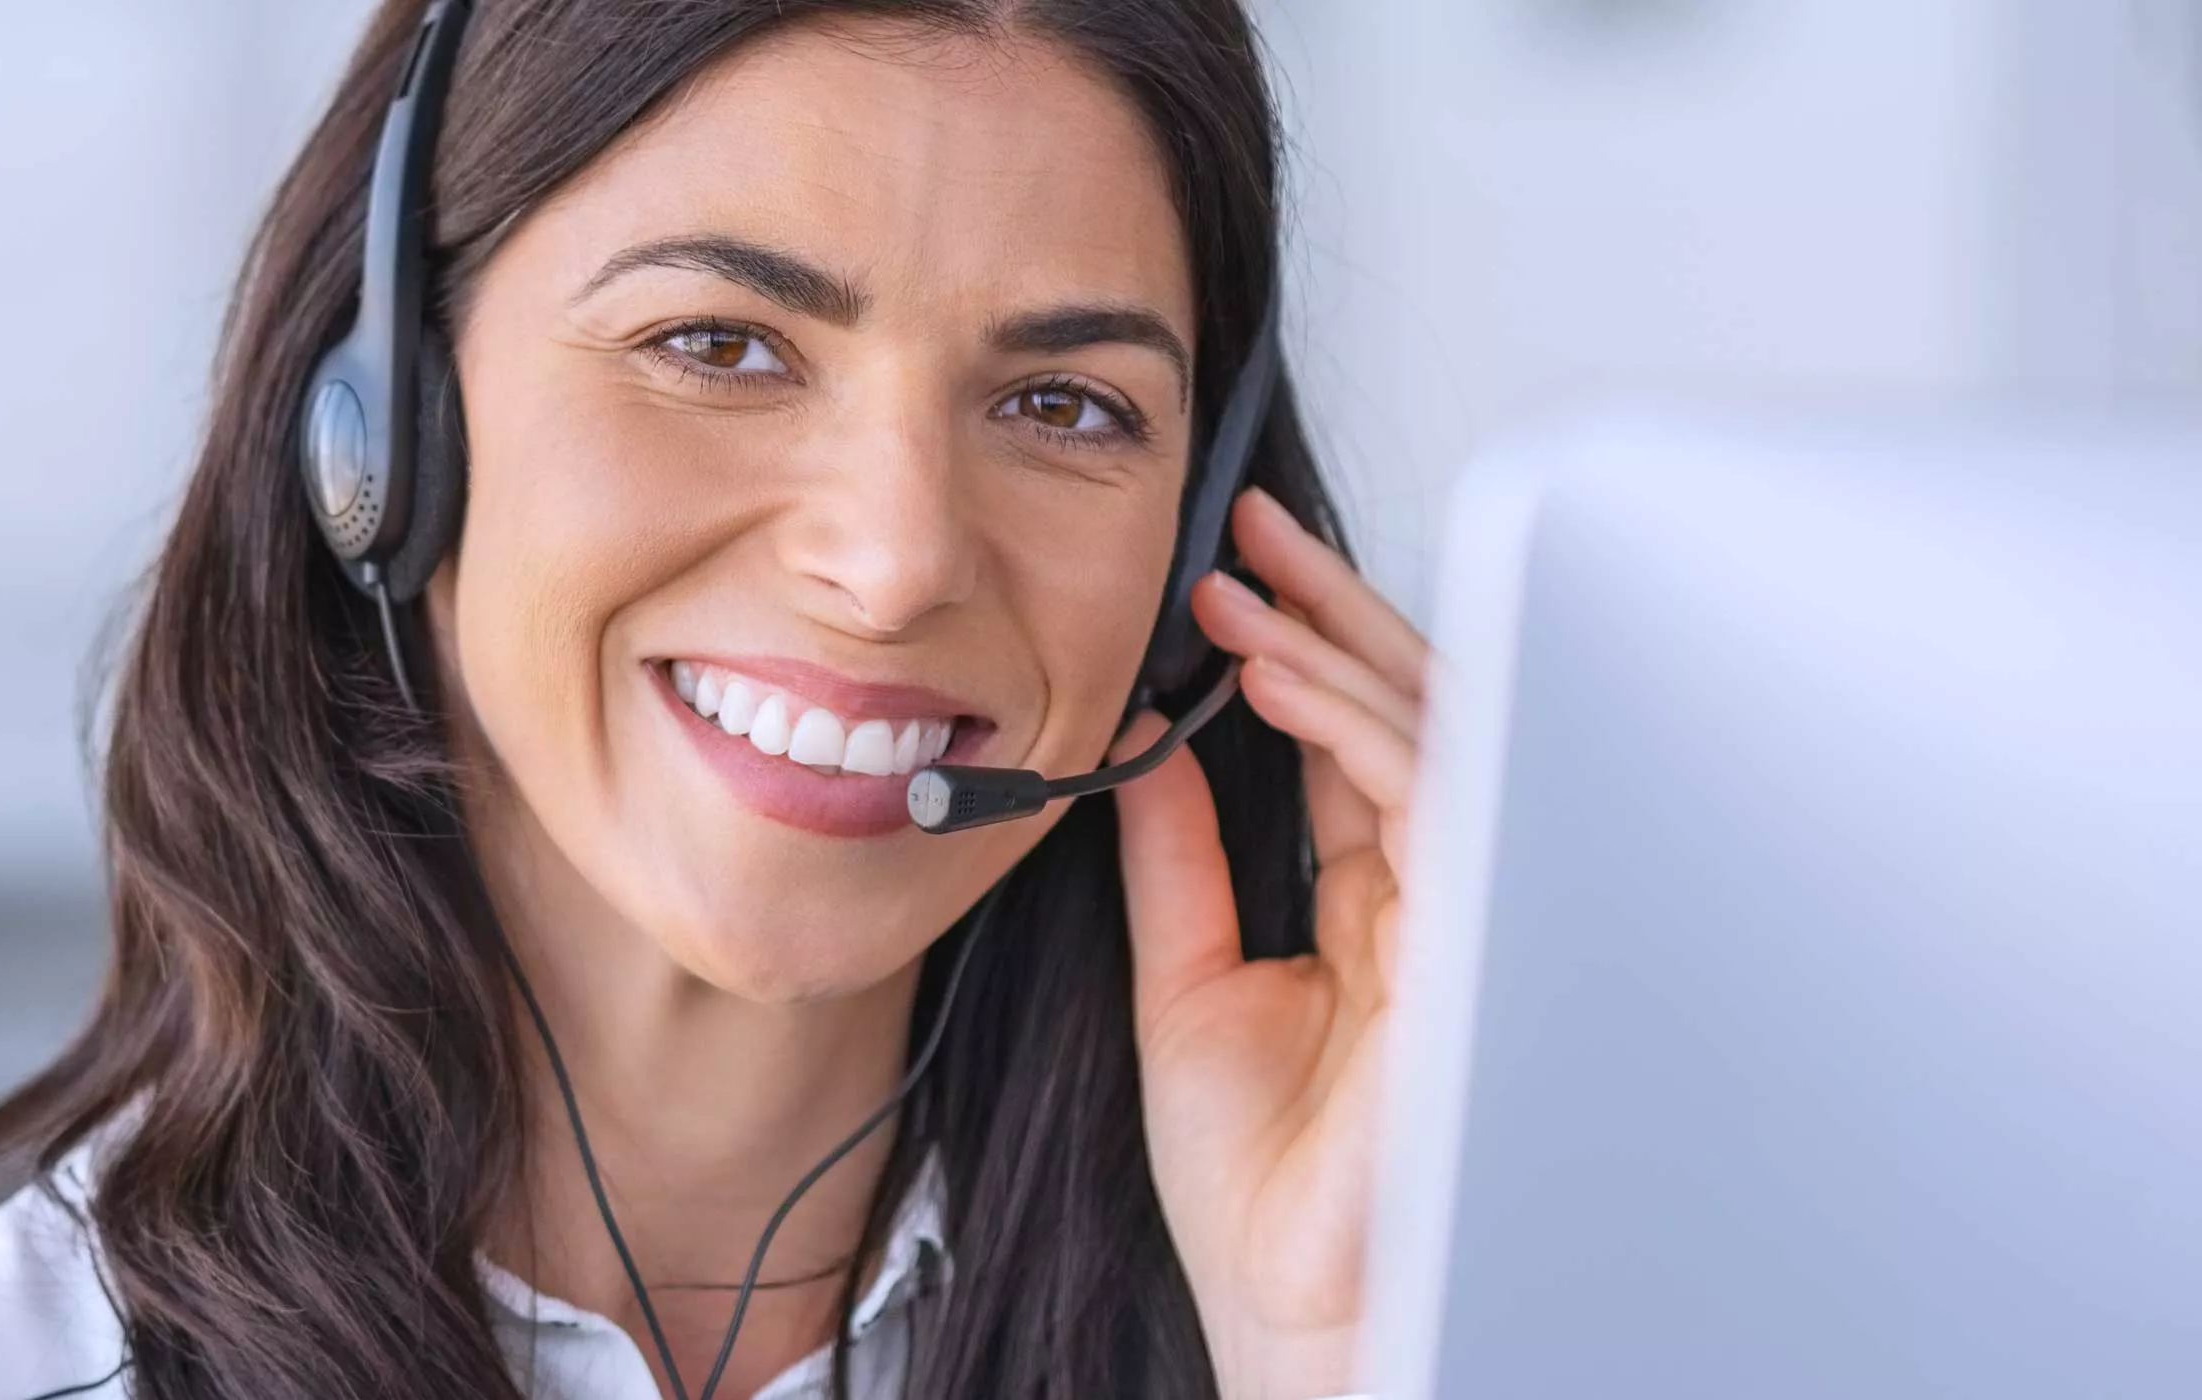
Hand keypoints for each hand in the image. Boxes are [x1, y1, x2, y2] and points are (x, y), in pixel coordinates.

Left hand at [1117, 486, 1430, 1399]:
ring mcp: (1463, 913)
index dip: (1299, 646)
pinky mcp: (1471, 939)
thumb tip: (1141, 745)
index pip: (1351, 741)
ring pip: (1434, 734)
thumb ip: (1177, 857)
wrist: (1293, 1303)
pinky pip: (1431, 795)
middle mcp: (1431, 896)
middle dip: (1335, 607)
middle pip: (1408, 714)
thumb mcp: (1186, 980)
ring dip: (1335, 647)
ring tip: (1246, 591)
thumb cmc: (1262, 1189)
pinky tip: (1278, 675)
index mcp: (1373, 905)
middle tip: (1253, 529)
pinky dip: (1354, 722)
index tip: (1230, 572)